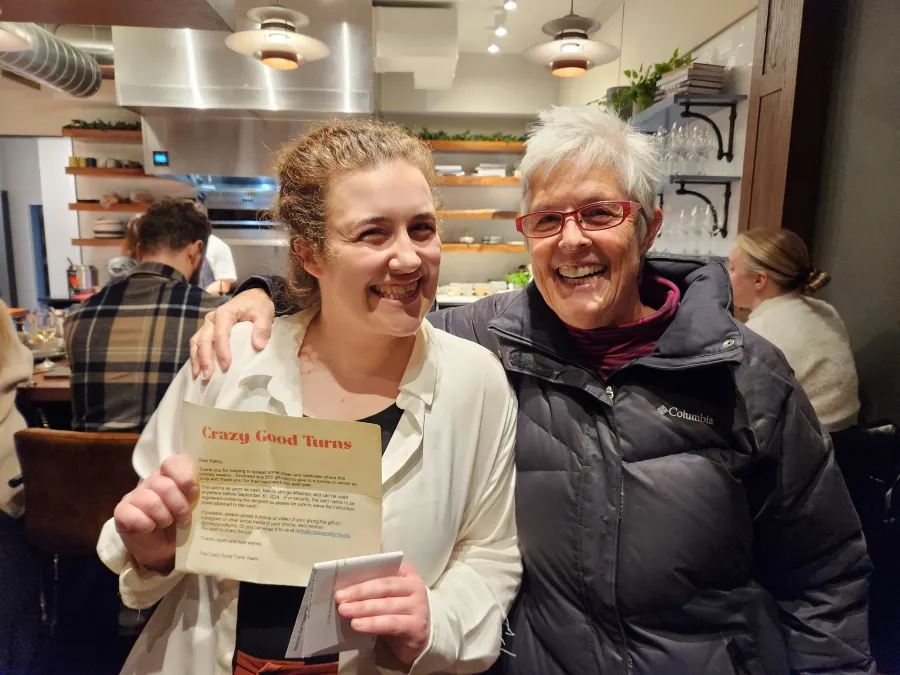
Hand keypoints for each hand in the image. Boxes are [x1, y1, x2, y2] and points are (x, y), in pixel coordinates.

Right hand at [113, 455, 196, 573]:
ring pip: (150, 500)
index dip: (184, 475)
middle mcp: (153, 482)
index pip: (174, 462)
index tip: (194, 490)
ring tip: (168, 524)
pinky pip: (130, 514)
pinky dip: (144, 523)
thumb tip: (216, 494)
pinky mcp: (122, 512)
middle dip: (178, 505)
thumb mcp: (194, 509)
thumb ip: (200, 498)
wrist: (163, 549)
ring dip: (163, 516)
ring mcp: (135, 495)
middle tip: (185, 519)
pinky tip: (150, 528)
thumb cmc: (181, 523)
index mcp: (172, 476)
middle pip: (164, 485)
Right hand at [190, 288, 274, 378]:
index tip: (226, 367)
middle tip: (208, 376)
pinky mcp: (207, 330)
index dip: (222, 351)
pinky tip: (198, 370)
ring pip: (196, 342)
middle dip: (205, 359)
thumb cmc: (257, 306)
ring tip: (199, 376)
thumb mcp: (264, 313)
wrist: (251, 297)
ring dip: (197, 359)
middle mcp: (212, 318)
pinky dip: (196, 356)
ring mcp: (207, 324)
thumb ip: (262, 328)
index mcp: (225, 313)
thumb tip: (258, 346)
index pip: (220, 334)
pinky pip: (197, 343)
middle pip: (204, 340)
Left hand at [335, 563, 430, 663]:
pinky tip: (357, 625)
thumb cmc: (398, 611)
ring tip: (344, 611)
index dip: (362, 576)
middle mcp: (416, 586)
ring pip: (386, 605)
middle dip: (359, 592)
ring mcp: (419, 606)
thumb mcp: (388, 596)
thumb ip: (374, 589)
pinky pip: (391, 623)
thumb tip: (345, 589)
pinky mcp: (417, 625)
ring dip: (362, 608)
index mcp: (406, 572)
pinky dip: (372, 624)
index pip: (383, 571)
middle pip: (384, 587)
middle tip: (340, 598)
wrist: (419, 636)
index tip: (342, 581)